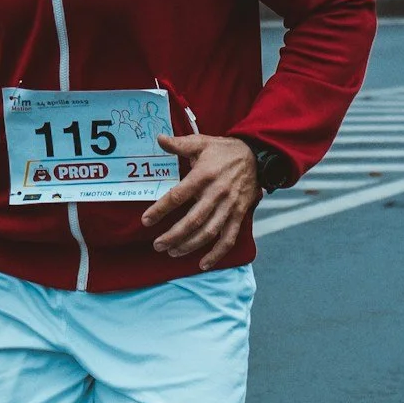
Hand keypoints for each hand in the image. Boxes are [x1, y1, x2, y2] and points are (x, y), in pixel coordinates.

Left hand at [142, 134, 259, 269]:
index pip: (178, 196)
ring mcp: (229, 206)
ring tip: (172, 252)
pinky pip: (228, 238)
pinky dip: (217, 254)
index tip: (146, 221)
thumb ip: (179, 144)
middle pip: (192, 220)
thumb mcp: (202, 142)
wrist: (257, 156)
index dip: (161, 210)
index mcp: (203, 175)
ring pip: (208, 232)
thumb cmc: (224, 151)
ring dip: (189, 245)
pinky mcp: (239, 215)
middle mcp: (216, 194)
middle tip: (157, 245)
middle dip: (173, 235)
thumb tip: (159, 138)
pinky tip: (203, 264)